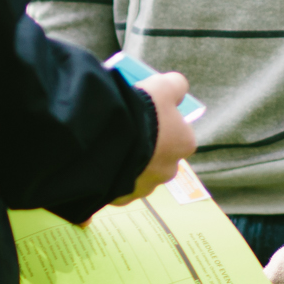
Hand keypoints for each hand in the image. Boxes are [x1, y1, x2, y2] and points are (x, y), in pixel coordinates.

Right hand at [112, 70, 196, 204]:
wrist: (109, 138)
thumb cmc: (141, 111)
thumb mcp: (162, 86)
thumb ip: (176, 86)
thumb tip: (179, 88)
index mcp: (184, 144)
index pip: (179, 133)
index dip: (162, 123)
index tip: (146, 115)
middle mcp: (169, 170)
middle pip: (160, 157)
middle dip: (147, 147)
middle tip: (127, 129)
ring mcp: (145, 187)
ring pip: (139, 173)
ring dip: (129, 162)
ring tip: (110, 143)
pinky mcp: (122, 198)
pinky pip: (117, 186)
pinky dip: (111, 176)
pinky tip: (99, 161)